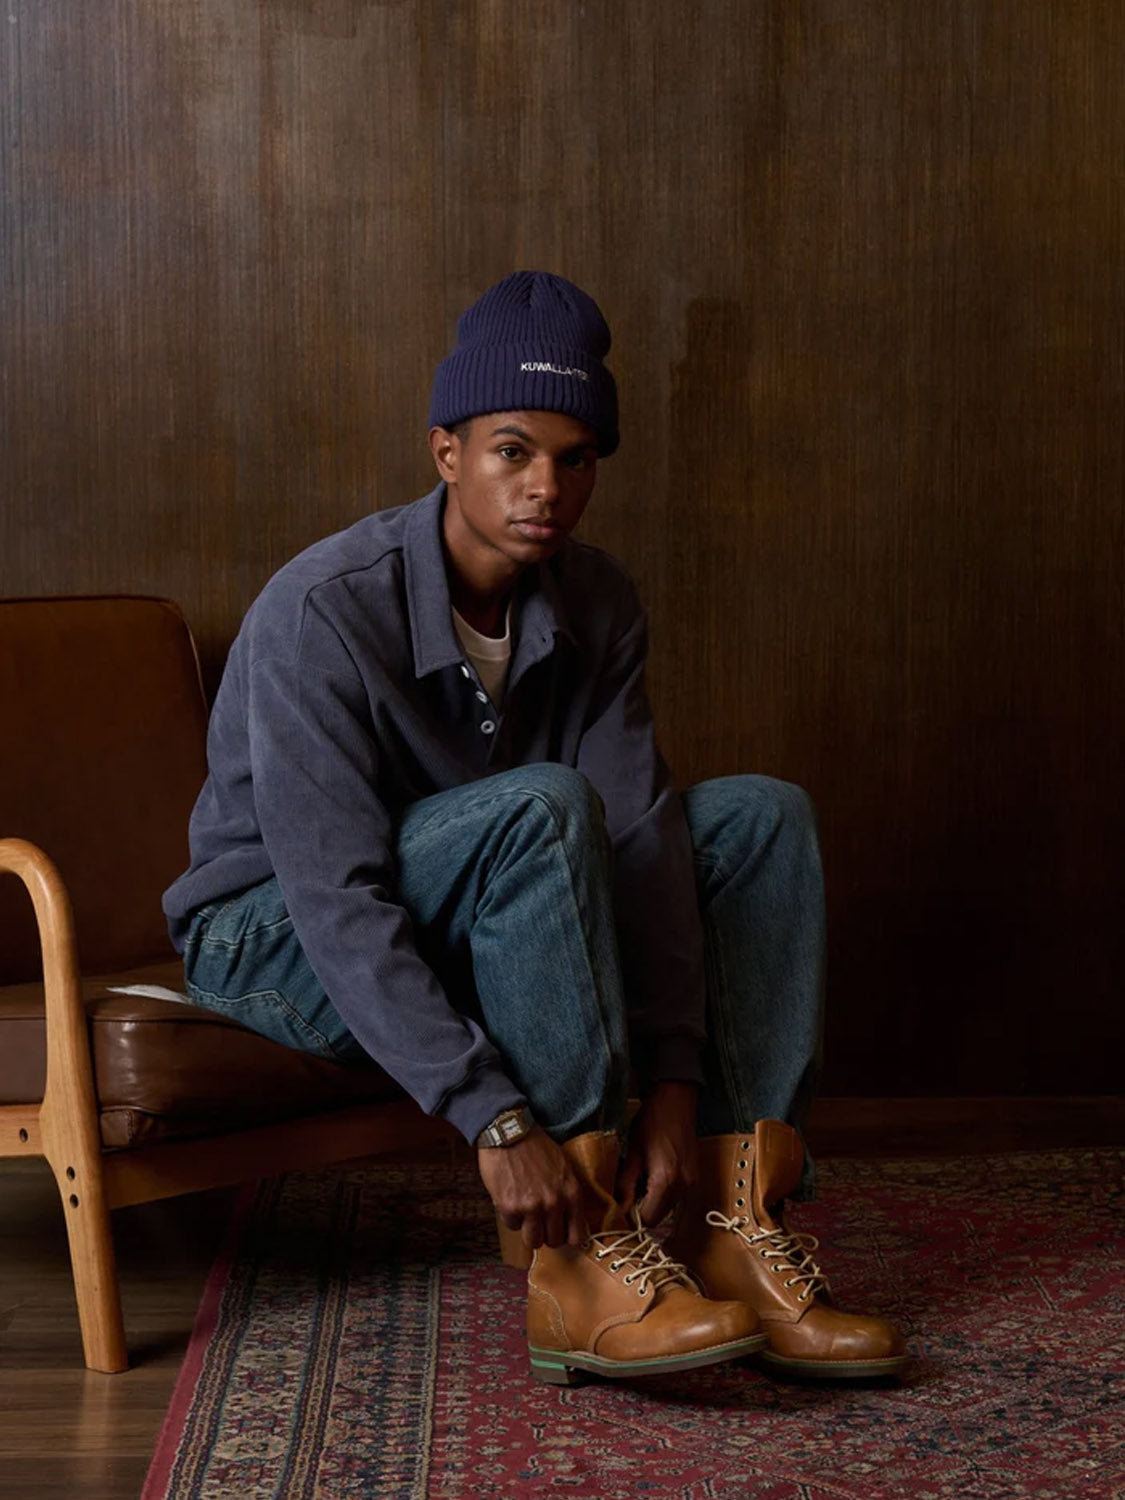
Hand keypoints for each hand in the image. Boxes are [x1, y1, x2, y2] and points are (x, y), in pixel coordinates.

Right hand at [477, 1128, 588, 1254]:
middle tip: (538, 1220)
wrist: (509, 1132)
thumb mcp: (564, 1167)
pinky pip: (512, 1226)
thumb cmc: (537, 1147)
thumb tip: (570, 1221)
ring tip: (524, 1213)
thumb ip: (568, 1194)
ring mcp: (532, 1207)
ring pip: (533, 1241)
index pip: (577, 1236)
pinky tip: (510, 1198)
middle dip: (545, 1233)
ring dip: (527, 1229)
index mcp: (571, 1193)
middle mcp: (554, 1203)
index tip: (559, 1232)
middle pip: (554, 1241)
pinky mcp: (510, 1207)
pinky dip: (510, 1217)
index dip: (567, 1236)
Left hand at [617, 1081, 698, 1226]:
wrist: (676, 1100)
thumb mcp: (633, 1151)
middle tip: (628, 1194)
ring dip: (654, 1202)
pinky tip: (654, 1175)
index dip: (632, 1217)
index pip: (648, 1219)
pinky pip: (677, 1196)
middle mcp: (683, 1186)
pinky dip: (665, 1193)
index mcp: (666, 1181)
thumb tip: (618, 1205)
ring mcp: (692, 1182)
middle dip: (643, 1210)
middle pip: (660, 1217)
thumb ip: (625, 1182)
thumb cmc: (652, 1121)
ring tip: (641, 1181)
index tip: (621, 1207)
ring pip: (669, 1208)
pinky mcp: (695, 1176)